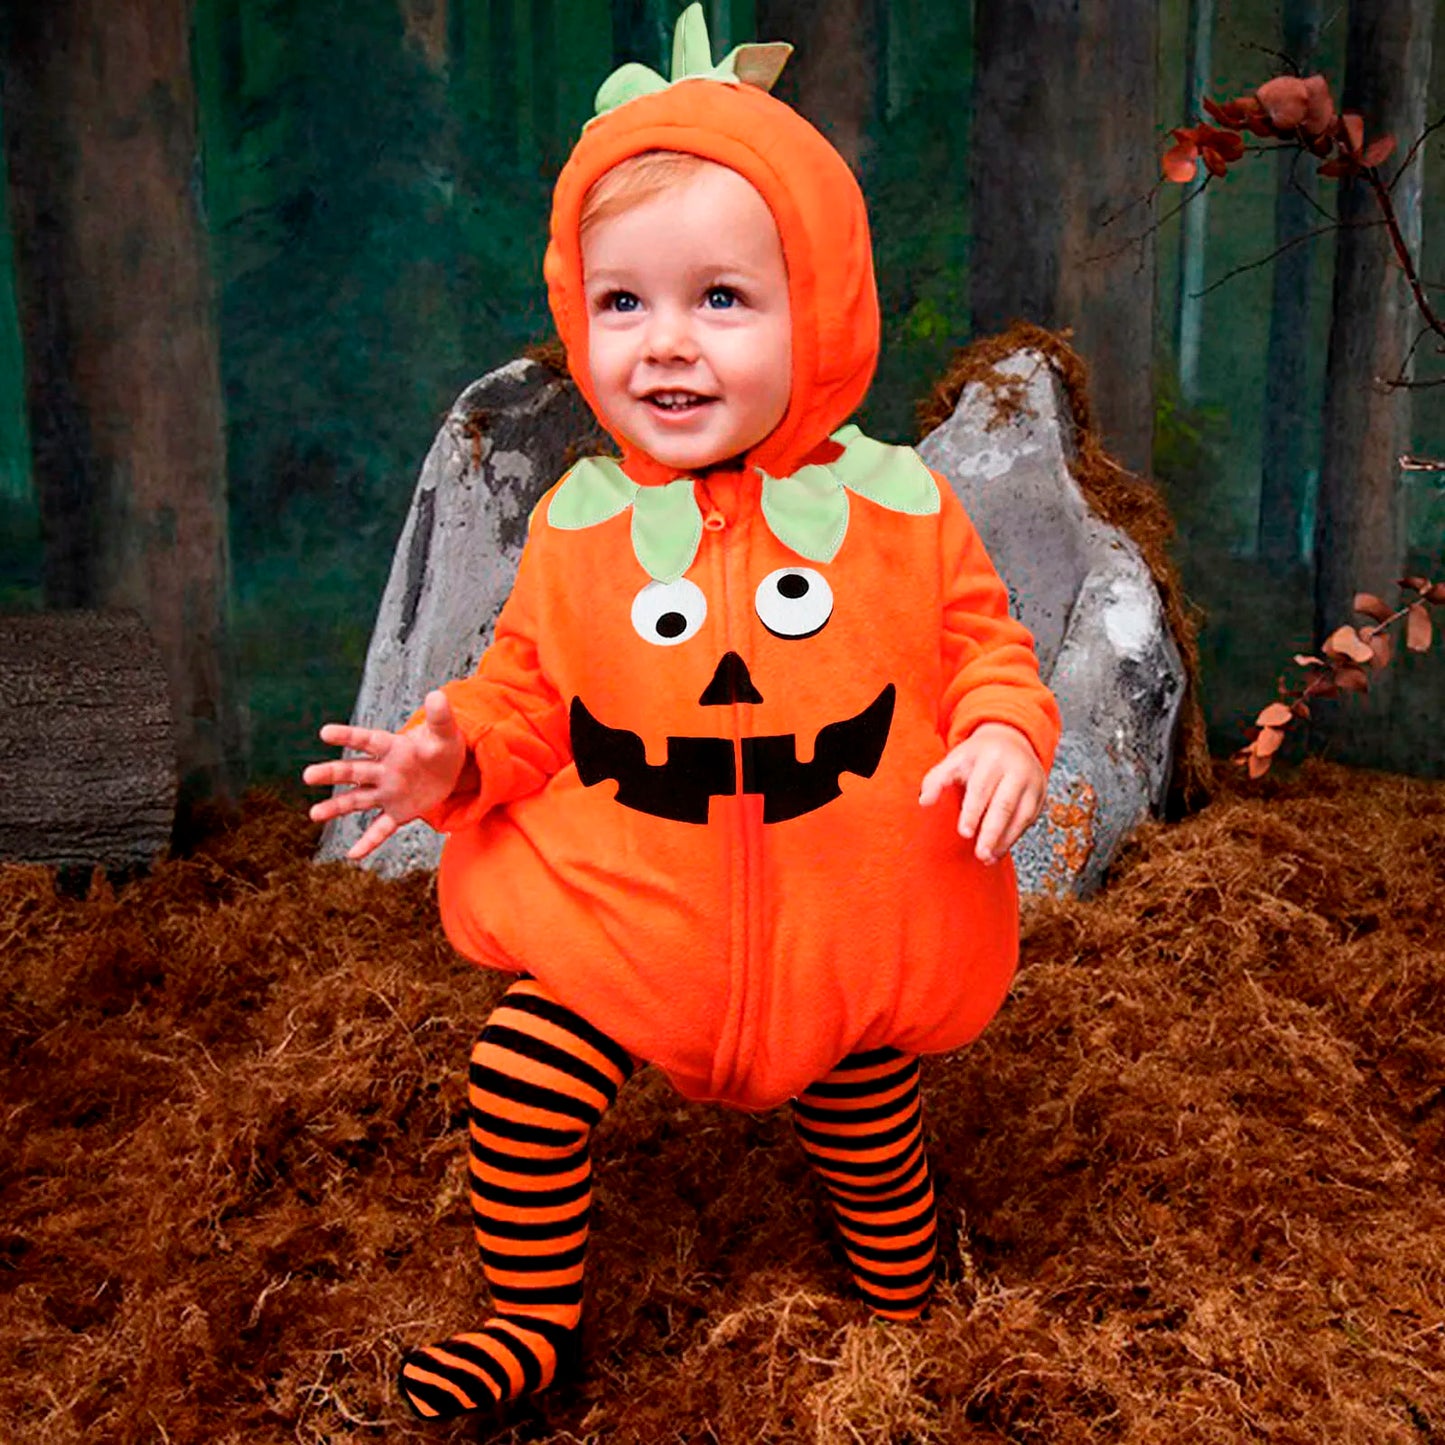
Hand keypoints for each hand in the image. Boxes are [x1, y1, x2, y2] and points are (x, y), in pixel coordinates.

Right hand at [303, 690, 467, 859]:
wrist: (451, 771)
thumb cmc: (443, 747)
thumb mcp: (446, 733)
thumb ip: (440, 717)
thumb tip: (437, 695)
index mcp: (392, 747)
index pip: (367, 740)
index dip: (348, 736)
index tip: (325, 732)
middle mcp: (383, 770)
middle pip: (354, 771)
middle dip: (332, 773)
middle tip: (308, 775)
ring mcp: (387, 793)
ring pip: (358, 800)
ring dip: (337, 807)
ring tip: (314, 815)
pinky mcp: (397, 812)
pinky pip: (380, 829)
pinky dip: (368, 842)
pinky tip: (353, 855)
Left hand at [919, 723, 1046, 864]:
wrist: (1011, 740)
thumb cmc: (977, 756)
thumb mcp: (955, 760)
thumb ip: (936, 779)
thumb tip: (924, 802)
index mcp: (991, 757)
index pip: (981, 788)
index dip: (972, 812)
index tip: (964, 833)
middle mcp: (1016, 768)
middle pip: (1004, 804)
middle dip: (992, 831)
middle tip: (979, 854)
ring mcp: (1032, 782)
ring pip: (1021, 815)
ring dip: (1004, 840)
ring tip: (987, 858)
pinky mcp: (1040, 795)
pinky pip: (1028, 820)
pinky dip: (1013, 838)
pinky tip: (998, 851)